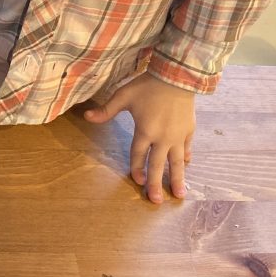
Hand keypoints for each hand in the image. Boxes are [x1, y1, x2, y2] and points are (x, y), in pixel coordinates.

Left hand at [83, 73, 194, 202]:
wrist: (177, 76)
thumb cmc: (147, 85)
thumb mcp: (123, 96)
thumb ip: (106, 110)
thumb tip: (86, 117)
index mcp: (145, 131)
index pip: (138, 156)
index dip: (136, 169)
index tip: (138, 181)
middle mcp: (162, 138)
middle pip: (158, 165)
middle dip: (156, 184)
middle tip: (156, 201)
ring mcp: (178, 135)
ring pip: (177, 162)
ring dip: (177, 179)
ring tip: (180, 194)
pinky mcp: (189, 129)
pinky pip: (187, 147)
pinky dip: (186, 157)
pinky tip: (186, 165)